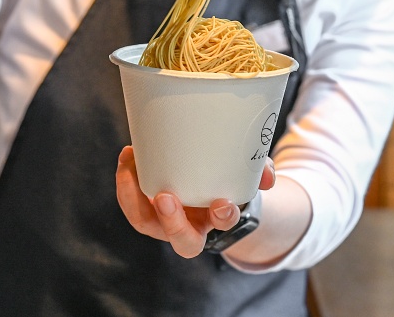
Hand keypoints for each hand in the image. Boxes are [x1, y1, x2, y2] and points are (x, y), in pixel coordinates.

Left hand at [116, 145, 275, 257]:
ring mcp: (165, 219)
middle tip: (165, 197)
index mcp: (216, 218)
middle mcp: (190, 226)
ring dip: (134, 199)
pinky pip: (131, 202)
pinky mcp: (145, 204)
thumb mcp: (243, 172)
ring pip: (145, 223)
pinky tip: (128, 155)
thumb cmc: (223, 178)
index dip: (223, 217)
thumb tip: (267, 176)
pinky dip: (126, 180)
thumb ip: (259, 171)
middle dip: (172, 222)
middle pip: (181, 240)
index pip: (221, 225)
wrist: (202, 181)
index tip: (223, 203)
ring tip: (130, 165)